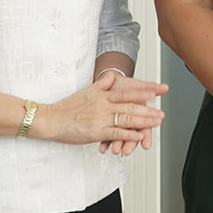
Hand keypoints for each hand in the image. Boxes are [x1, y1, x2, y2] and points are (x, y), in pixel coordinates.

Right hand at [35, 71, 166, 146]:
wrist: (50, 119)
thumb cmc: (66, 107)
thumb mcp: (86, 91)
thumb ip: (102, 84)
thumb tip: (113, 76)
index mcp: (102, 96)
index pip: (128, 92)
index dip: (144, 91)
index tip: (157, 91)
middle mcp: (103, 106)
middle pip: (131, 107)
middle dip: (148, 110)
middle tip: (161, 112)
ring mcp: (100, 119)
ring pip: (126, 120)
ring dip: (144, 122)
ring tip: (156, 123)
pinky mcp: (96, 132)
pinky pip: (116, 133)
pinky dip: (128, 135)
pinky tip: (139, 136)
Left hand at [98, 75, 169, 155]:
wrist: (110, 84)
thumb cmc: (124, 86)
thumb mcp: (138, 86)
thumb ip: (151, 88)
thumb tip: (164, 88)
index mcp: (139, 114)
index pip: (145, 128)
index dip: (146, 136)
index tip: (146, 144)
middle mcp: (129, 121)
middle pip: (131, 134)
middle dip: (129, 143)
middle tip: (127, 150)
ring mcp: (118, 123)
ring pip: (119, 136)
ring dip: (117, 144)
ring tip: (115, 150)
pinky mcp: (107, 124)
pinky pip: (106, 135)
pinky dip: (104, 142)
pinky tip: (103, 148)